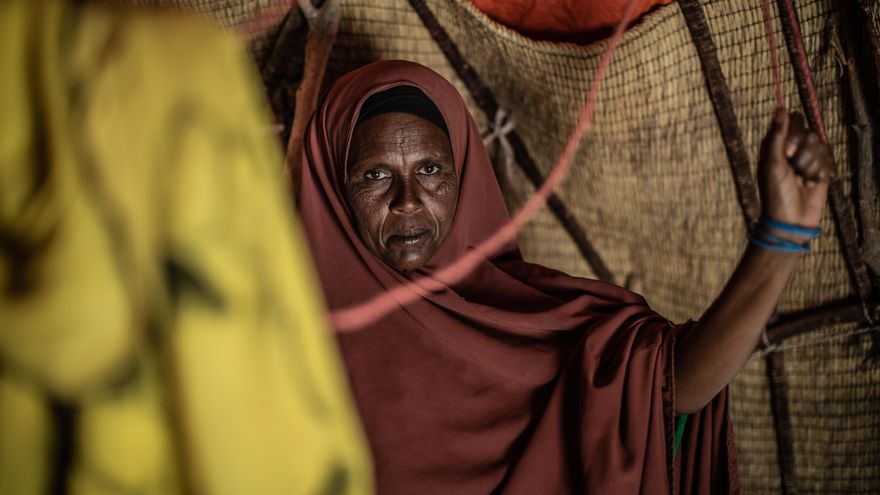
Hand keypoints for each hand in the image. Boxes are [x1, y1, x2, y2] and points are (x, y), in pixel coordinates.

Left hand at [758, 110, 835, 231]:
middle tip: (795, 169)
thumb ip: (777, 136)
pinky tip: (813, 183)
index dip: (794, 134)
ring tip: (803, 180)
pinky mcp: (820, 168)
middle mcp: (791, 148)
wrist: (792, 220)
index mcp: (775, 144)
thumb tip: (780, 109)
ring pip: (820, 146)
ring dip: (812, 165)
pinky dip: (822, 171)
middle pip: (808, 132)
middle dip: (804, 152)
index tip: (789, 152)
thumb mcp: (773, 164)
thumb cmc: (776, 193)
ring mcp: (807, 158)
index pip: (792, 121)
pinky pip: (829, 158)